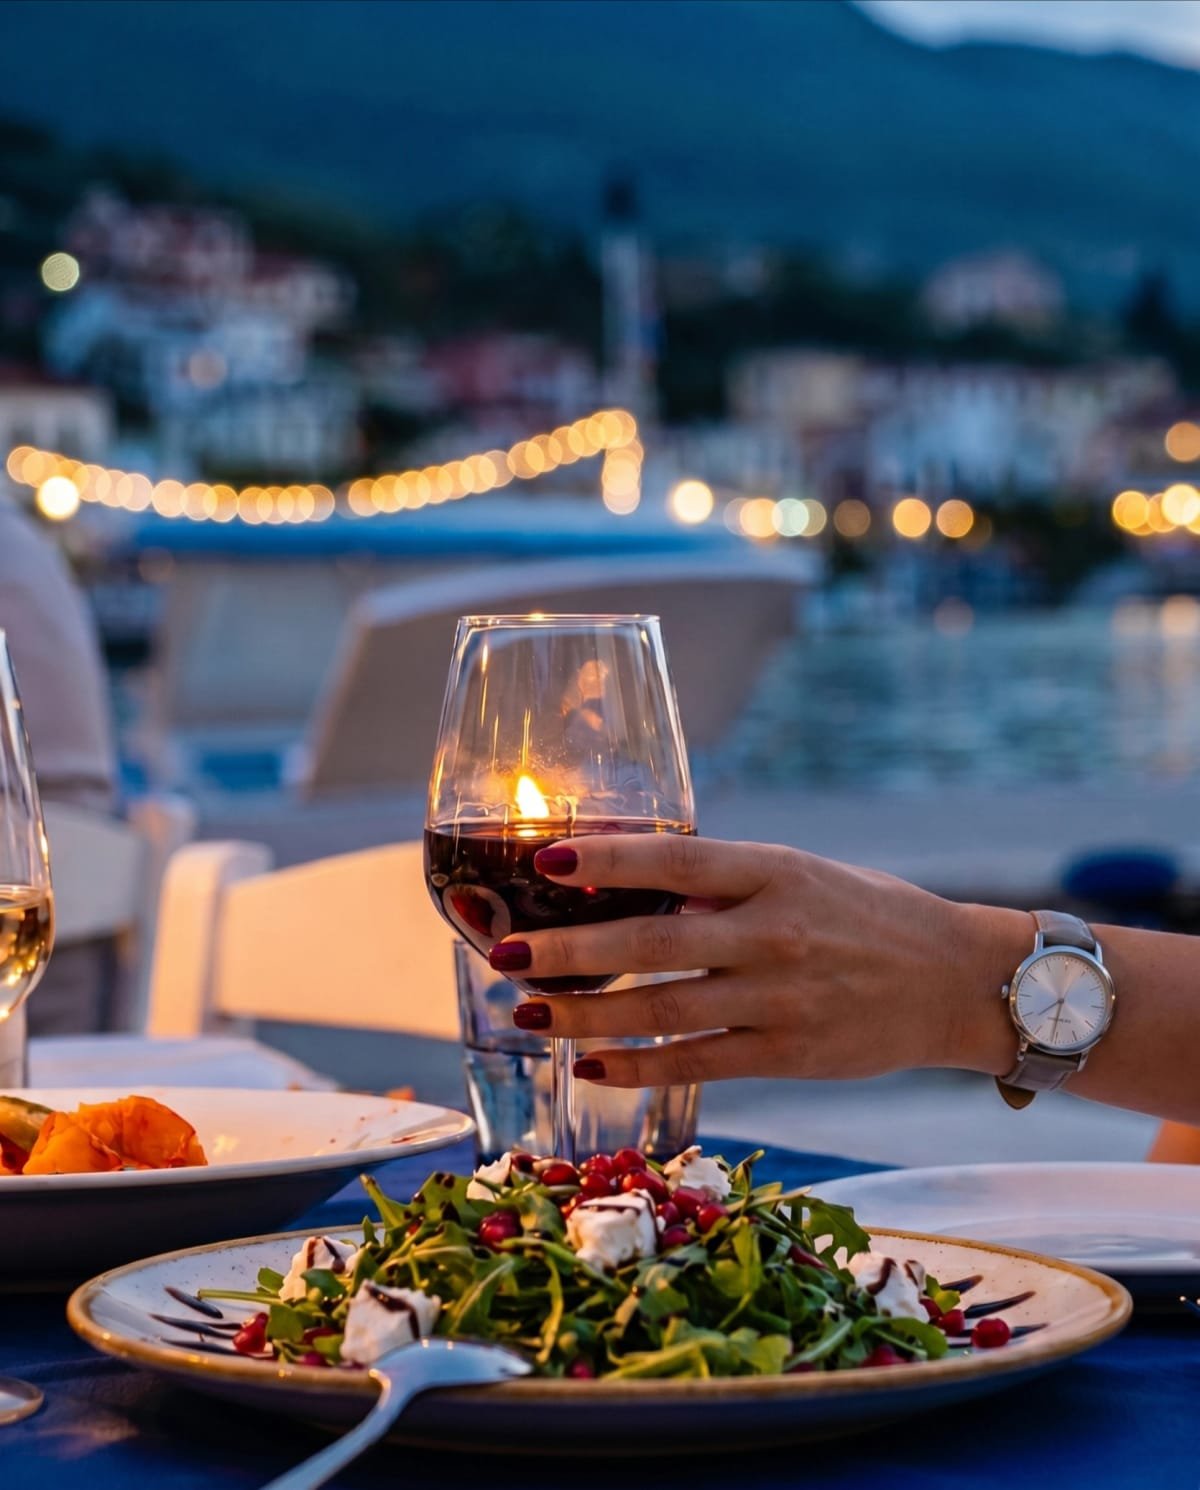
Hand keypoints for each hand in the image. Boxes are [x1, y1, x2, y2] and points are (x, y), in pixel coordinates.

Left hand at [493, 835, 1029, 1087]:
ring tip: (527, 1013)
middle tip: (507, 954)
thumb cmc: (867, 915)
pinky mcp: (787, 1054)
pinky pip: (696, 1062)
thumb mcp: (800, 874)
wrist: (955, 981)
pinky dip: (637, 1065)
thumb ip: (723, 882)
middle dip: (569, 950)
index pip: (675, 858)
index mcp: (773, 871)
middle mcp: (771, 932)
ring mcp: (778, 997)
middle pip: (650, 942)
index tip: (543, 861)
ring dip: (584, 1015)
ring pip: (660, 1010)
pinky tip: (591, 1064)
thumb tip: (630, 884)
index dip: (605, 859)